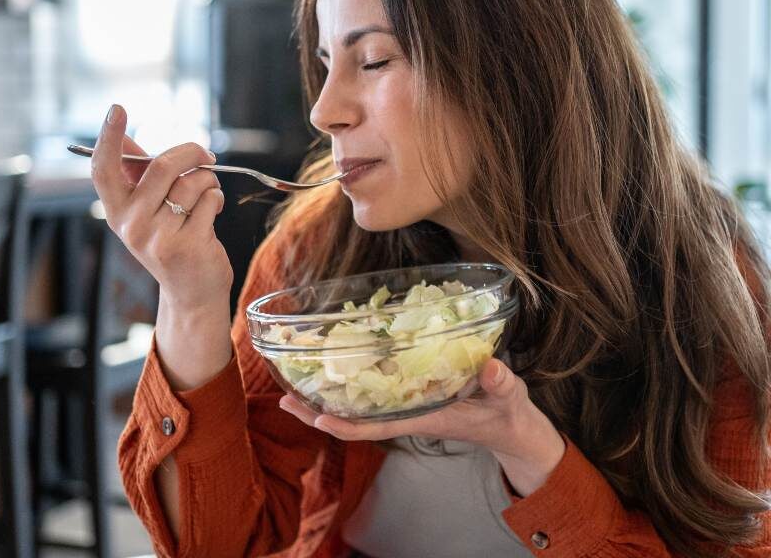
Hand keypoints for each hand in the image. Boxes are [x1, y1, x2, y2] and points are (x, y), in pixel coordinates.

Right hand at [90, 104, 233, 312]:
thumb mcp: (148, 211)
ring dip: (209, 181)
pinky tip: (212, 212)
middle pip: (163, 166)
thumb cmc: (172, 241)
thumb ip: (139, 176)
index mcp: (117, 212)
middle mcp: (132, 225)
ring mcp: (159, 237)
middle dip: (192, 152)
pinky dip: (217, 198)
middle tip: (207, 156)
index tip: (117, 109)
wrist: (191, 291)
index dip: (109, 137)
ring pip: (193, 181)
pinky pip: (210, 199)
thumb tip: (127, 139)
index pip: (105, 169)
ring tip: (207, 196)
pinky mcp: (189, 244)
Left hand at [279, 357, 565, 496]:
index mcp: (425, 417)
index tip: (315, 415)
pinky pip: (375, 397)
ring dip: (328, 398)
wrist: (512, 429)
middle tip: (283, 397)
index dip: (345, 424)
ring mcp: (409, 408)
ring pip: (360, 409)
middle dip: (319, 411)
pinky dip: (352, 387)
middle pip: (355, 419)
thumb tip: (490, 367)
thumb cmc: (508, 415)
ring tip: (295, 385)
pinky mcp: (414, 398)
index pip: (377, 426)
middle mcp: (409, 415)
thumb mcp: (508, 397)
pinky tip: (338, 372)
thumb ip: (501, 383)